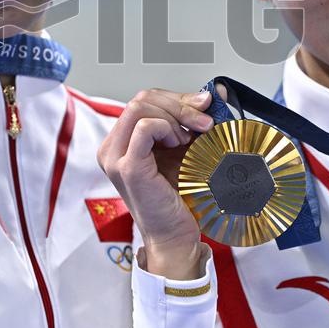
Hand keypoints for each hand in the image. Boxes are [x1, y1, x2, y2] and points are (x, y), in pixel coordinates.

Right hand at [98, 86, 225, 278]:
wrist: (177, 236)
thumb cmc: (180, 197)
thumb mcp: (185, 149)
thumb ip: (193, 121)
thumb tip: (216, 92)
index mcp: (121, 141)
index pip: (143, 100)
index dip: (176, 98)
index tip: (204, 107)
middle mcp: (112, 147)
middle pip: (141, 98)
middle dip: (179, 103)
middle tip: (204, 121)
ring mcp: (115, 157)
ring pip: (139, 106)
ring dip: (174, 116)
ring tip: (190, 138)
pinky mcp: (127, 168)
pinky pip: (144, 127)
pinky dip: (166, 127)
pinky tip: (179, 144)